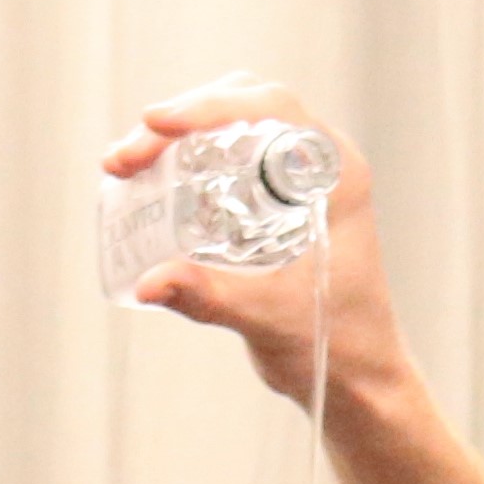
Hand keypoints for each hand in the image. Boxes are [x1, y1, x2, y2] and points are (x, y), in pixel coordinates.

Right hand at [105, 73, 420, 415]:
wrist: (356, 376)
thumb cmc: (334, 343)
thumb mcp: (269, 318)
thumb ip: (211, 297)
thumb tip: (148, 282)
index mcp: (336, 175)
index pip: (272, 109)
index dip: (210, 107)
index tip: (157, 124)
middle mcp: (318, 166)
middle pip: (244, 108)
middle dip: (181, 121)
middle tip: (128, 156)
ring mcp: (295, 182)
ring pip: (230, 131)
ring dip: (175, 140)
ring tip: (127, 167)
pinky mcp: (273, 204)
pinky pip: (225, 162)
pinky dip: (182, 163)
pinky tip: (148, 184)